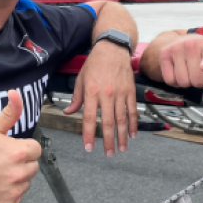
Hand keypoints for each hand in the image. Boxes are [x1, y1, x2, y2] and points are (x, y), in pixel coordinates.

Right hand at [0, 90, 41, 202]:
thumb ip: (9, 113)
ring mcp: (14, 192)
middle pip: (33, 166)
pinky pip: (17, 198)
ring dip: (16, 179)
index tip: (9, 149)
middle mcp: (19, 173)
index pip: (36, 149)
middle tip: (1, 162)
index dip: (23, 148)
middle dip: (21, 163)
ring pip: (26, 182)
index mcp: (19, 152)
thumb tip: (16, 93)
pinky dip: (9, 194)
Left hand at [64, 41, 136, 155]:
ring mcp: (120, 93)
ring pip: (122, 119)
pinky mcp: (130, 91)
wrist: (112, 48)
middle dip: (108, 140)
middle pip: (107, 122)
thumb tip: (68, 112)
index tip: (89, 147)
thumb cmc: (95, 63)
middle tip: (109, 153)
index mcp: (91, 92)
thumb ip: (76, 98)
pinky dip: (133, 123)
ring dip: (122, 136)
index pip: (89, 118)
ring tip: (122, 148)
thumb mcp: (81, 79)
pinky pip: (132, 110)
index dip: (88, 134)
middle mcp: (106, 95)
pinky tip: (133, 133)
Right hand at [158, 34, 202, 110]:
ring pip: (183, 82)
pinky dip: (175, 82)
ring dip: (187, 82)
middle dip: (199, 83)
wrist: (189, 42)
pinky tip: (180, 72)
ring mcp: (176, 48)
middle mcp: (192, 44)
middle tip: (200, 73)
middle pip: (196, 80)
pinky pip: (169, 80)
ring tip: (190, 72)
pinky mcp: (164, 54)